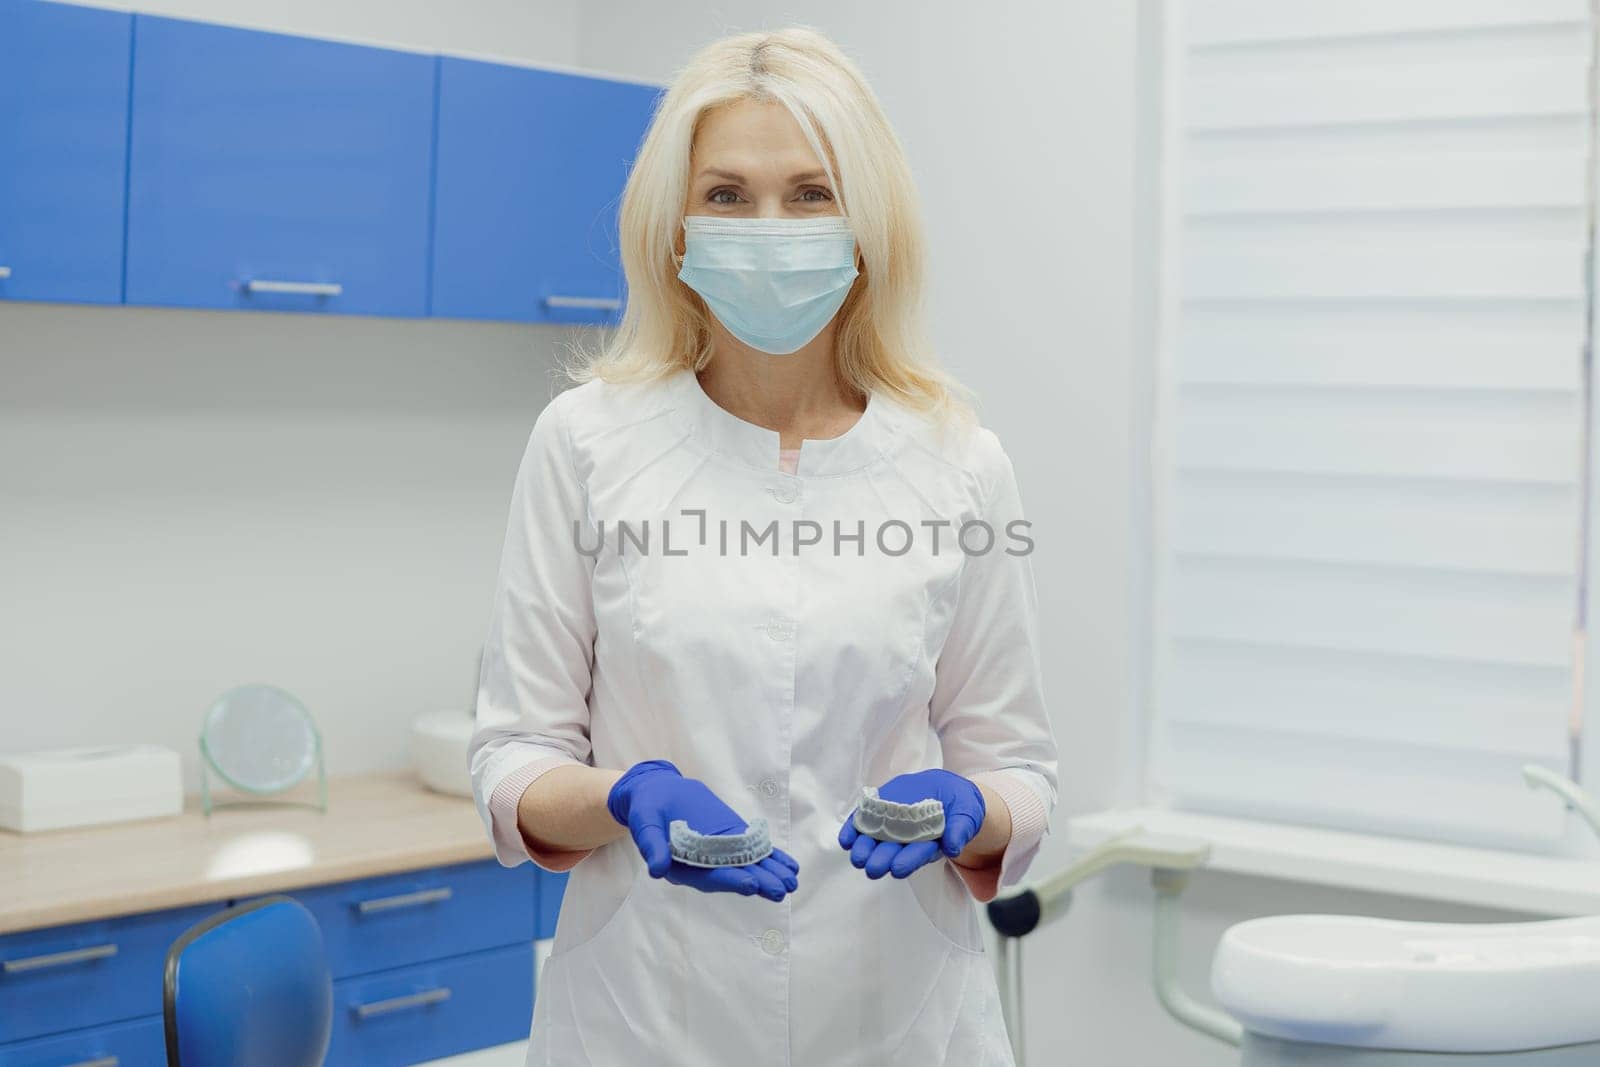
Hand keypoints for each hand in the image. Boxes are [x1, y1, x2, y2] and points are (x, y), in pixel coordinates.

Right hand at [608, 760, 798, 900]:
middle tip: (781, 888)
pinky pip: (752, 850)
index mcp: (681, 868)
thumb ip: (652, 845)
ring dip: (769, 873)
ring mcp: (719, 852)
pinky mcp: (730, 838)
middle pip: (733, 875)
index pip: (708, 877)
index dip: (729, 881)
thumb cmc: (647, 808)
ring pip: (747, 866)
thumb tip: (657, 869)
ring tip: (791, 880)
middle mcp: (703, 865)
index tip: (750, 884)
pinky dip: (771, 857)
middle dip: (758, 882)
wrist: (658, 791)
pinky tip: (789, 865)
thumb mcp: (645, 823)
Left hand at [838, 769, 984, 879]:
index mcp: (930, 845)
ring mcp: (890, 827)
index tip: (898, 869)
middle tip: (872, 868)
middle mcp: (907, 841)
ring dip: (864, 849)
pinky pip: (863, 824)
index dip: (908, 861)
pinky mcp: (879, 813)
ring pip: (875, 841)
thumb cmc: (959, 805)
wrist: (944, 788)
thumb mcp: (967, 813)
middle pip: (893, 852)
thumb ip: (960, 829)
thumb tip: (953, 847)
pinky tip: (846, 839)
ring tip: (857, 856)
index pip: (917, 855)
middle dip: (882, 860)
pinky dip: (853, 831)